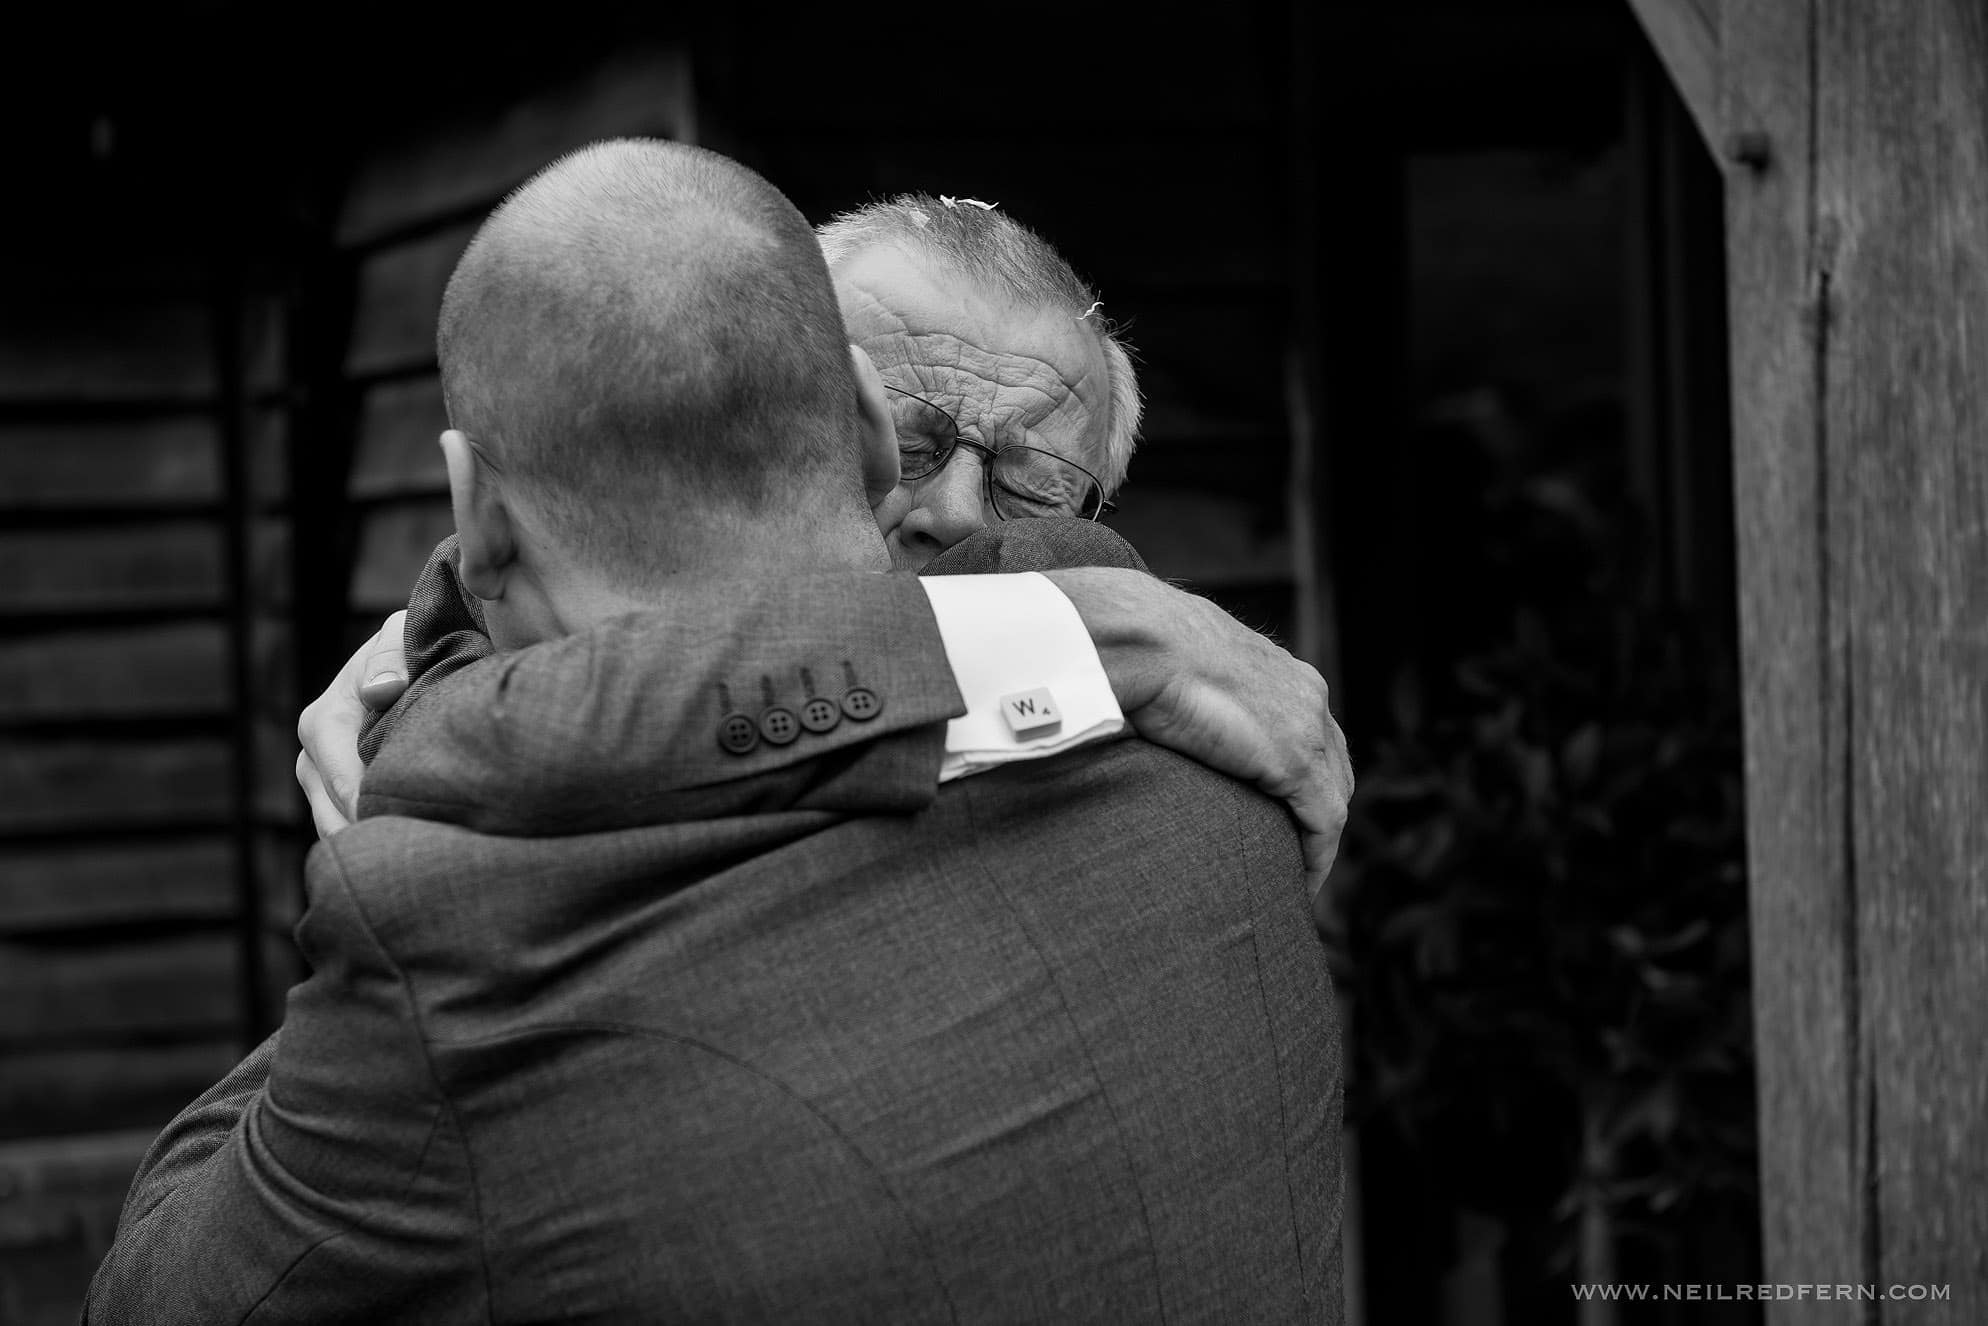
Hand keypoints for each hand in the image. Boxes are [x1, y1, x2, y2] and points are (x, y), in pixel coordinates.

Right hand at [295, 611, 408, 835]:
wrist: (409, 662)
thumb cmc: (409, 645)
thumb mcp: (403, 634)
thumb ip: (393, 656)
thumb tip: (380, 691)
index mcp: (322, 723)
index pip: (348, 788)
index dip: (384, 811)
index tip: (424, 827)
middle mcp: (311, 759)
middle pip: (340, 821)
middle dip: (383, 835)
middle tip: (431, 851)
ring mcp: (320, 783)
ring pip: (343, 833)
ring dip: (381, 843)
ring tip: (426, 851)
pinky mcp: (336, 799)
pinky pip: (353, 833)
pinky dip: (382, 840)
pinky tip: (417, 843)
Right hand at [1043, 569, 1352, 899]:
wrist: (1143, 639)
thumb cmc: (1139, 643)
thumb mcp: (1175, 663)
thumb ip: (1184, 688)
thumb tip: (1150, 708)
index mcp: (1278, 670)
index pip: (1310, 729)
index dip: (1303, 773)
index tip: (1281, 808)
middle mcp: (1306, 695)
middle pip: (1334, 764)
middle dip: (1319, 809)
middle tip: (1293, 851)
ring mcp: (1307, 727)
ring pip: (1335, 798)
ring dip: (1318, 841)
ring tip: (1293, 878)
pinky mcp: (1296, 761)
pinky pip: (1324, 823)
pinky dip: (1317, 857)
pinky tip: (1299, 885)